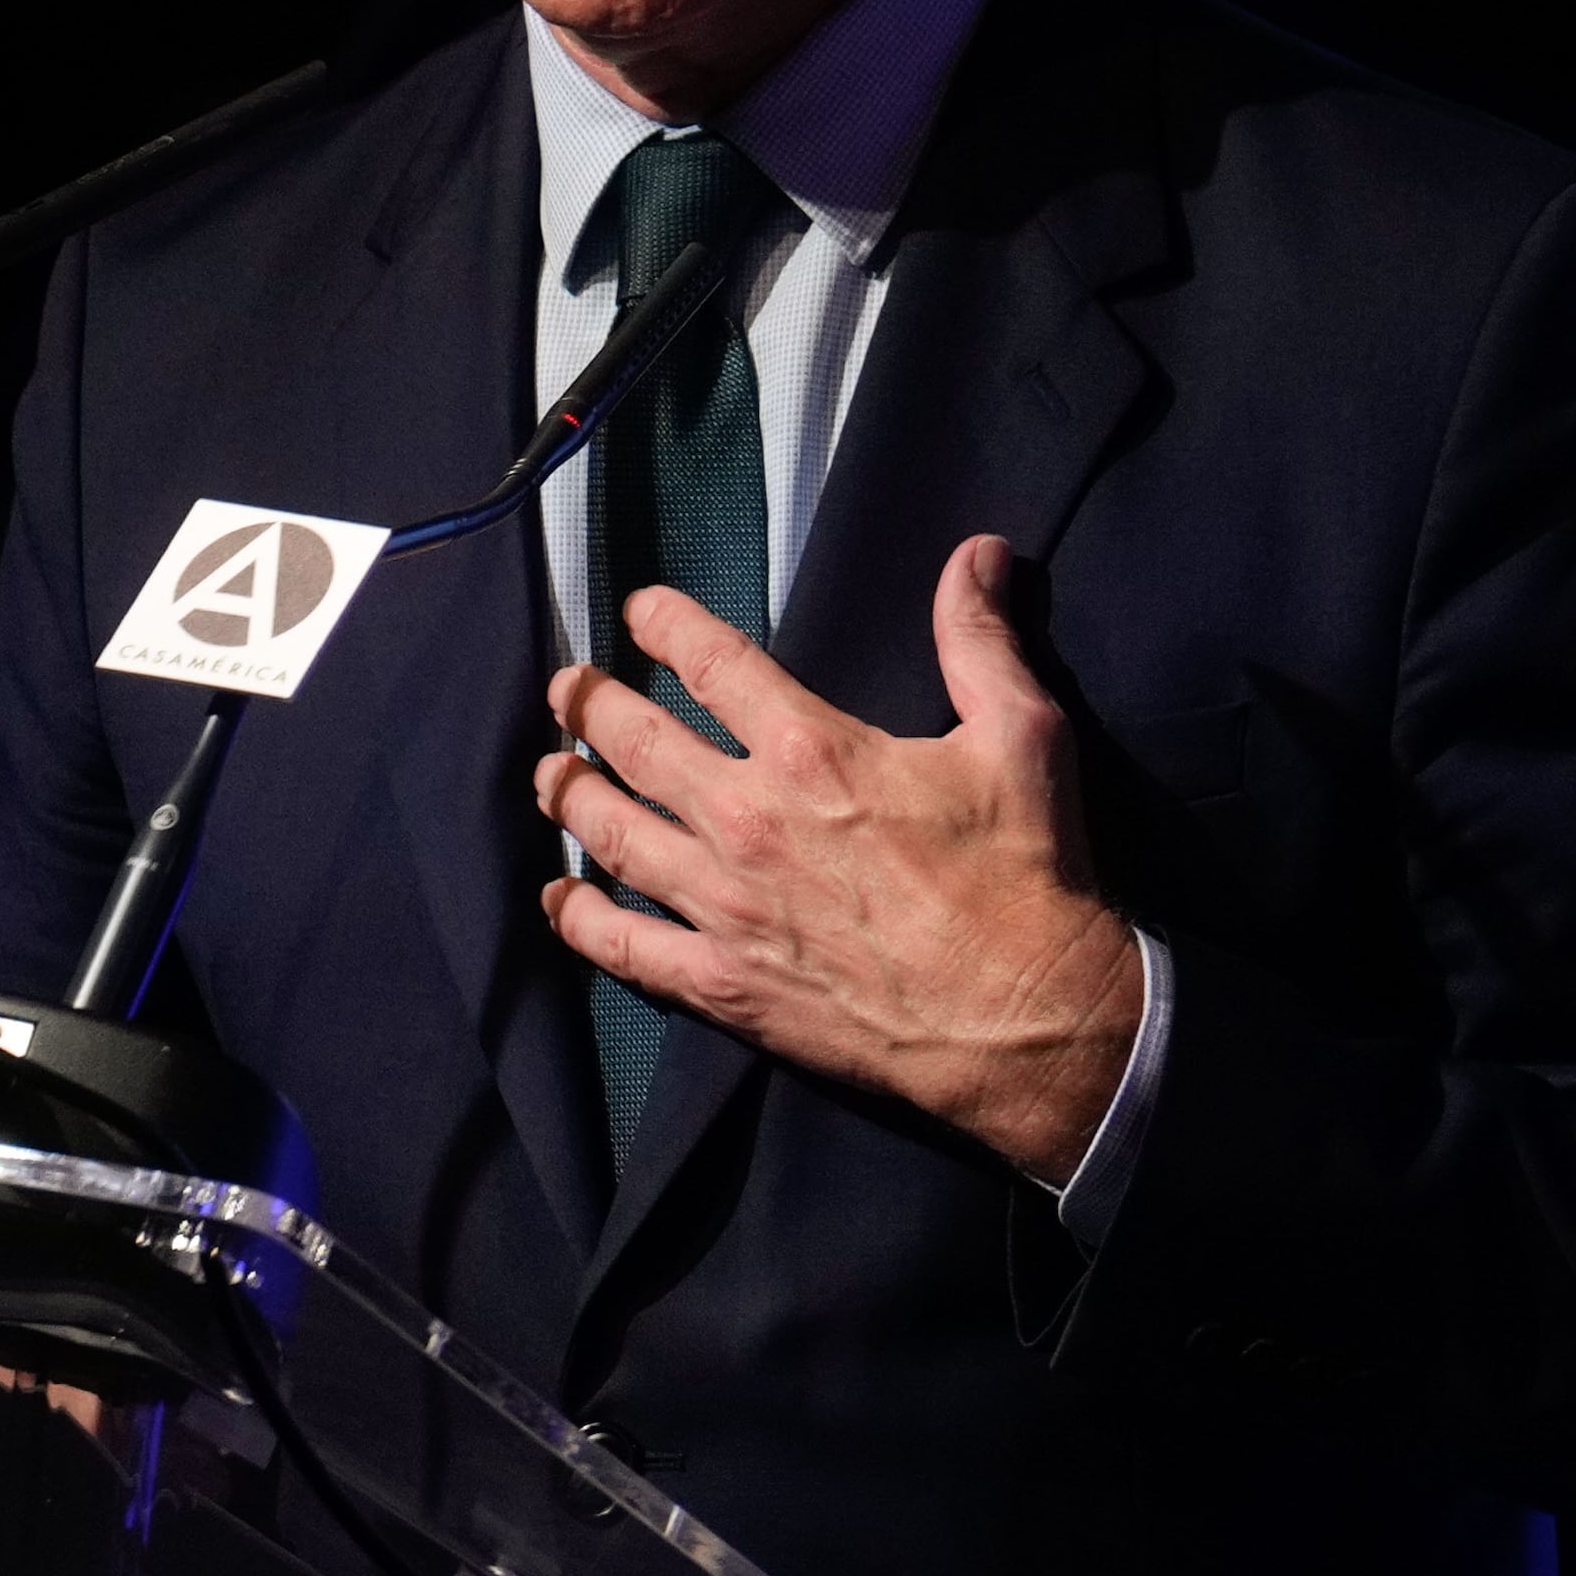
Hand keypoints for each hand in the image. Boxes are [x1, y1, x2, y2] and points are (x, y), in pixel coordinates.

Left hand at [535, 534, 1142, 1183]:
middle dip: (589, 707)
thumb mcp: (1022, 736)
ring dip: (571, 797)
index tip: (640, 613)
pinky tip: (558, 902)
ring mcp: (724, 905)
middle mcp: (747, 819)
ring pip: (613, 835)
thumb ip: (981, 640)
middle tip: (565, 691)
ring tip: (549, 775)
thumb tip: (980, 553)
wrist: (1026, 1022)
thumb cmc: (1026, 877)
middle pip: (634, 743)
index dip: (665, 626)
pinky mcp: (723, 984)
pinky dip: (580, 921)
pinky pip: (625, 948)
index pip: (711, 663)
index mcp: (811, 750)